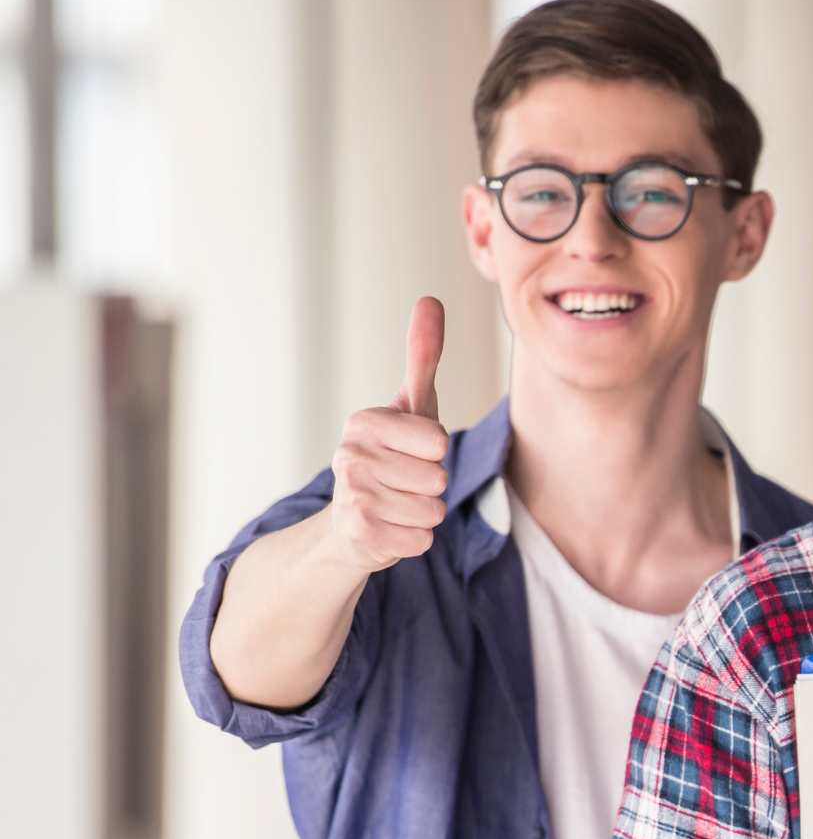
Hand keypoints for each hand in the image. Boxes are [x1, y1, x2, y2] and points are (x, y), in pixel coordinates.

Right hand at [325, 296, 451, 572]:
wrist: (351, 522)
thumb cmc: (392, 458)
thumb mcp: (411, 407)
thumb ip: (422, 357)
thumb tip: (429, 300)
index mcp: (363, 422)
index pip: (436, 440)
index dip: (434, 451)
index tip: (410, 451)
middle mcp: (348, 455)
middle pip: (438, 477)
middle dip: (431, 486)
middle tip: (403, 483)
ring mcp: (349, 495)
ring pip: (432, 509)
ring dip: (423, 513)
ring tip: (397, 505)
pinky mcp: (358, 533)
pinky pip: (423, 538)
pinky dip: (415, 538)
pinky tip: (391, 528)